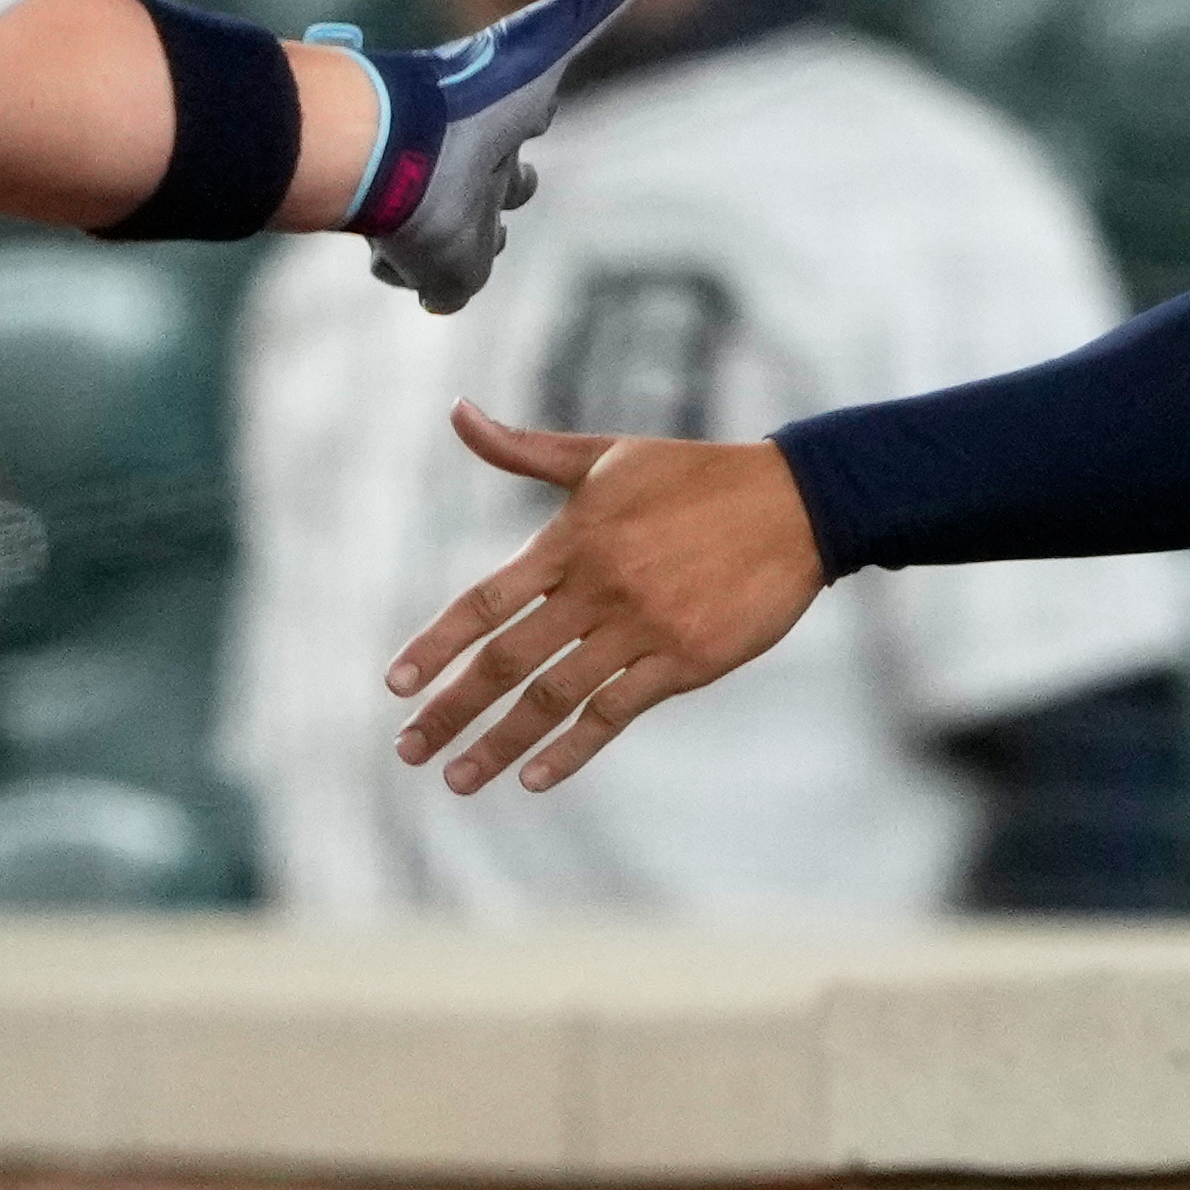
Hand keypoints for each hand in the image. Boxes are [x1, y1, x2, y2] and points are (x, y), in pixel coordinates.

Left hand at [342, 0, 650, 312]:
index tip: (533, 115)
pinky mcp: (429, 269)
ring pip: (456, 234)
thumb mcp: (543, 45)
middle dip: (502, 186)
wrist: (388, 150)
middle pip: (497, 182)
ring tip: (447, 232)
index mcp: (503, 120)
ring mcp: (448, 220)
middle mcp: (474, 168)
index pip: (525, 115)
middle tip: (507, 187)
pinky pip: (430, 285)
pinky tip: (416, 277)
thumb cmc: (468, 98)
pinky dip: (421, 276)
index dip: (530, 115)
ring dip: (455, 233)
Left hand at [384, 403, 824, 790]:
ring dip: (501, 743)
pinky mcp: (685, 661)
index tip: (394, 685)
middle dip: (451, 709)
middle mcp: (599, 587)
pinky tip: (536, 777)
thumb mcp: (606, 453)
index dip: (436, 644)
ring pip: (554, 697)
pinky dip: (573, 749)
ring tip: (459, 778)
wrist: (795, 503)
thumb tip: (456, 411)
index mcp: (573, 538)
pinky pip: (615, 713)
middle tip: (408, 750)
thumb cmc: (694, 475)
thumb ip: (524, 448)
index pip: (486, 600)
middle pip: (507, 660)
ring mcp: (642, 627)